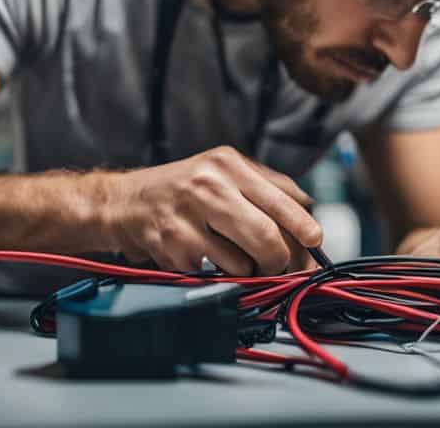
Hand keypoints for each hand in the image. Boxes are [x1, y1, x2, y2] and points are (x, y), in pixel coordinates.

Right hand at [104, 146, 322, 275]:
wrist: (124, 203)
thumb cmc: (184, 188)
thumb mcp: (224, 170)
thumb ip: (267, 184)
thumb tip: (309, 208)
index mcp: (227, 164)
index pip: (279, 199)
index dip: (303, 226)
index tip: (315, 241)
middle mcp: (208, 186)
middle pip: (265, 235)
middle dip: (281, 259)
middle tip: (282, 266)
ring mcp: (187, 219)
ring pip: (242, 261)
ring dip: (248, 270)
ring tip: (237, 258)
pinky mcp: (172, 248)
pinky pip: (214, 273)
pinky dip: (219, 274)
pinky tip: (206, 258)